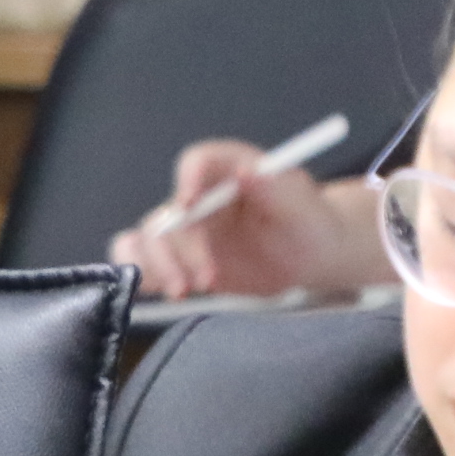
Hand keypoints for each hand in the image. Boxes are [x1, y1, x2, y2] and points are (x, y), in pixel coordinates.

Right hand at [109, 140, 390, 301]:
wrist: (309, 256)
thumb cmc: (309, 222)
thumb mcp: (303, 205)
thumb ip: (276, 187)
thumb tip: (247, 172)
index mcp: (228, 169)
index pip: (196, 163)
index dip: (186, 180)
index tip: (188, 204)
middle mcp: (199, 196)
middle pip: (168, 212)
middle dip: (179, 248)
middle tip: (206, 279)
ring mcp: (186, 229)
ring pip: (148, 239)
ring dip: (156, 265)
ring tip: (184, 292)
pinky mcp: (179, 259)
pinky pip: (146, 264)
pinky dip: (144, 277)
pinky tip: (162, 292)